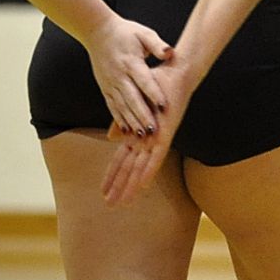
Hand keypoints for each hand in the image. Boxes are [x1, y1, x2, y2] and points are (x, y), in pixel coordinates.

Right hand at [82, 15, 172, 136]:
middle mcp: (119, 75)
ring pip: (121, 106)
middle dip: (143, 115)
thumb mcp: (144, 34)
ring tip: (141, 135)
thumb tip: (169, 53)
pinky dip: (119, 119)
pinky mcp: (105, 87)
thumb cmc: (126, 32)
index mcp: (131, 62)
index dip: (154, 93)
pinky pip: (112, 106)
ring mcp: (110, 83)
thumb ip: (157, 45)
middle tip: (153, 130)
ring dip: (131, 121)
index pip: (144, 81)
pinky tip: (126, 130)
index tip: (164, 106)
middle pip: (132, 99)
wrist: (98, 32)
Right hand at [101, 58, 193, 206]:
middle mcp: (148, 140)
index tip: (103, 191)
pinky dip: (149, 171)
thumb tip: (111, 138)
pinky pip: (157, 157)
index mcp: (139, 134)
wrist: (176, 73)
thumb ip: (123, 122)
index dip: (112, 175)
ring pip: (142, 168)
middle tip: (110, 206)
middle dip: (119, 187)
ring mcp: (158, 138)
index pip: (122, 159)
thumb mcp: (135, 105)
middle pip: (130, 168)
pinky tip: (142, 186)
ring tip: (122, 203)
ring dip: (131, 186)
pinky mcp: (167, 134)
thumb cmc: (158, 85)